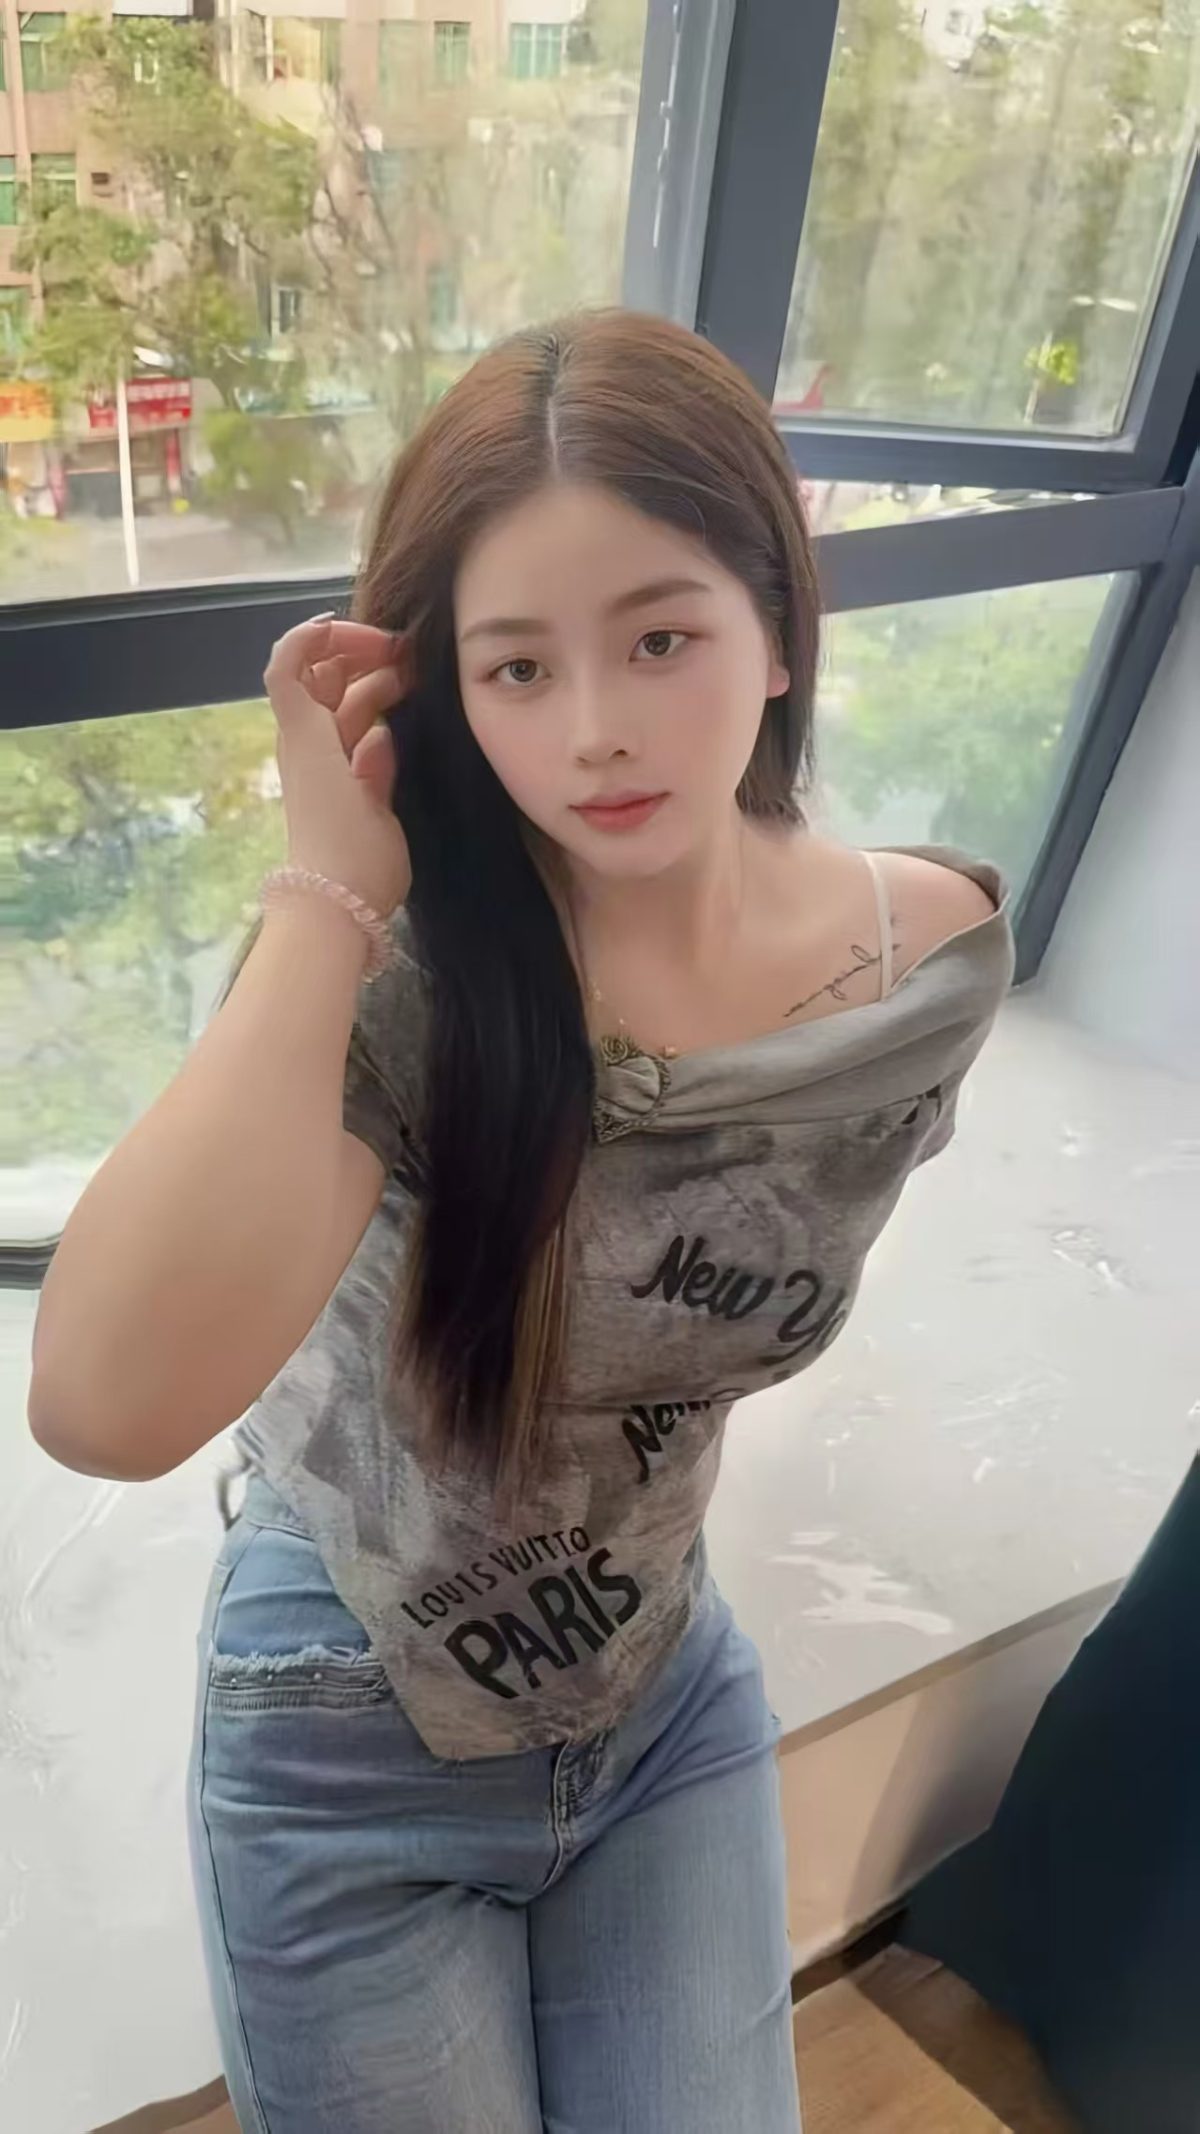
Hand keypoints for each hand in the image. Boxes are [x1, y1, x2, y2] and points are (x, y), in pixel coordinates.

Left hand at [265, 614, 410, 917]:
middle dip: (358, 655)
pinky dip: (379, 718)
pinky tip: (405, 717)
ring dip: (375, 684)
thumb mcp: (352, 790)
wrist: (339, 910)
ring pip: (345, 705)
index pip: (289, 666)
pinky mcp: (348, 789)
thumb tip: (376, 732)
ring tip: (415, 679)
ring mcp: (328, 767)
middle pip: (322, 679)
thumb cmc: (349, 852)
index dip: (314, 635)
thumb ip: (361, 749)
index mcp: (306, 737)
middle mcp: (310, 746)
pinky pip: (359, 737)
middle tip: (406, 655)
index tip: (356, 629)